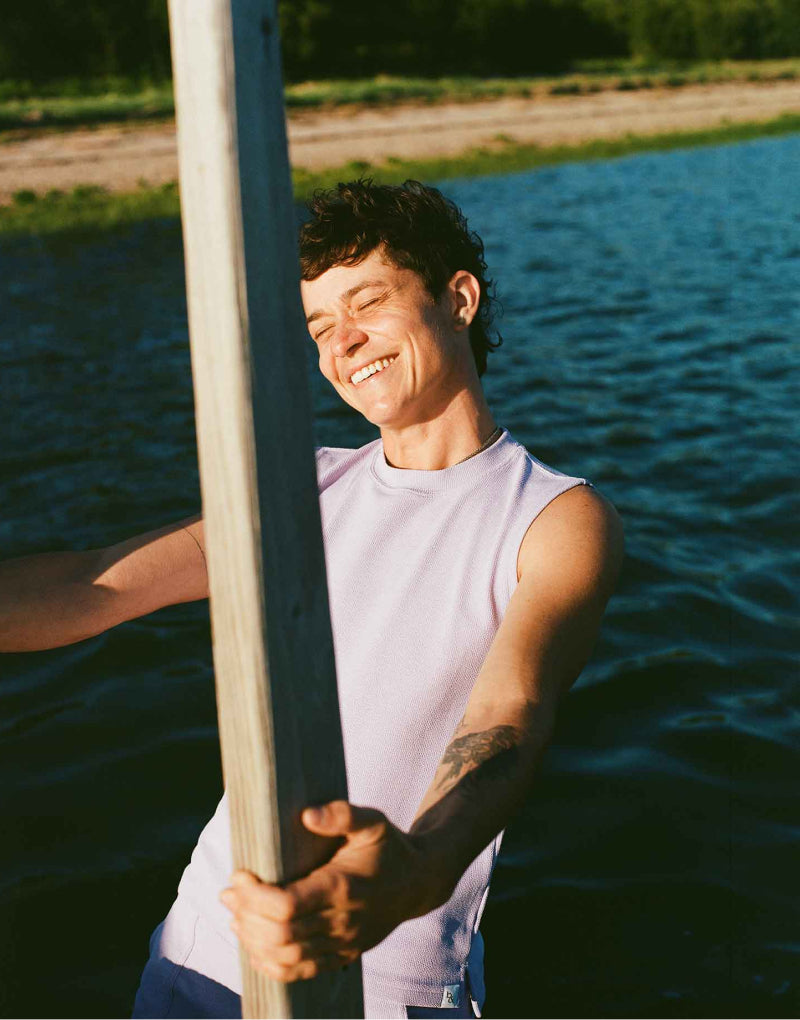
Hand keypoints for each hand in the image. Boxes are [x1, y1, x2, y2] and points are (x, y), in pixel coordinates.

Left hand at [219, 801, 438, 981]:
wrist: (418, 882)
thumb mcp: (372, 820)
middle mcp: (342, 922)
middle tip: (229, 893)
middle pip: (280, 935)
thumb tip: (307, 815)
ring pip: (286, 958)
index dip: (253, 896)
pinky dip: (271, 965)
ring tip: (236, 916)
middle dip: (246, 916)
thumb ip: (341, 814)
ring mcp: (343, 944)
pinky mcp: (343, 956)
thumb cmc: (389, 847)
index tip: (240, 875)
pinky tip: (255, 946)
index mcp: (343, 887)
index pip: (286, 906)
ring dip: (252, 941)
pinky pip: (301, 972)